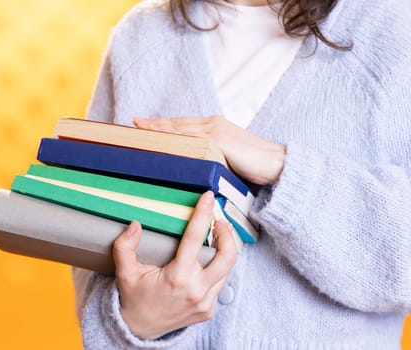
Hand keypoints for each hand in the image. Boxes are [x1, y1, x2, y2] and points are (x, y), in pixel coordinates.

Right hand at [113, 191, 236, 339]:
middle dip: (228, 234)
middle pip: (227, 256)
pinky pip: (220, 284)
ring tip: (216, 238)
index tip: (208, 198)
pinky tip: (207, 261)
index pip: (195, 239)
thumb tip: (134, 225)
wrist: (140, 330)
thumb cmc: (134, 299)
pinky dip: (217, 269)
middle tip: (219, 222)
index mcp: (177, 278)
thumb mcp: (125, 273)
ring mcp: (205, 303)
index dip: (203, 214)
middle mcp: (196, 291)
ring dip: (225, 251)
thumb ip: (125, 247)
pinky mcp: (209, 310)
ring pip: (227, 270)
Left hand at [134, 116, 285, 184]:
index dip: (163, 124)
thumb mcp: (226, 158)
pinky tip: (160, 141)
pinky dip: (173, 138)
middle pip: (177, 124)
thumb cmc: (253, 165)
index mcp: (214, 126)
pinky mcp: (219, 140)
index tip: (144, 124)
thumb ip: (209, 156)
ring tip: (140, 129)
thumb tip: (192, 166)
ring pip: (180, 129)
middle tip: (134, 124)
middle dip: (155, 124)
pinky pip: (191, 139)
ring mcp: (215, 131)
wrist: (276, 165)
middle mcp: (213, 124)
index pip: (182, 124)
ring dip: (159, 128)